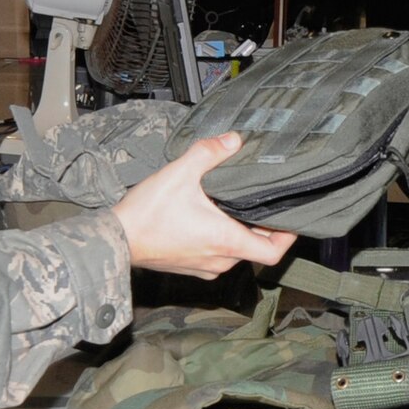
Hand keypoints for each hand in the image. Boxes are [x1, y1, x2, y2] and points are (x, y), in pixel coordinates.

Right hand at [113, 132, 296, 277]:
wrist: (115, 240)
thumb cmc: (147, 213)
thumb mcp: (181, 172)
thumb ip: (210, 152)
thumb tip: (234, 140)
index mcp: (226, 241)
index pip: (273, 252)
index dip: (288, 237)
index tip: (292, 221)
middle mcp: (220, 260)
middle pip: (256, 250)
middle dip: (263, 229)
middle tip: (264, 205)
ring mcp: (204, 267)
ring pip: (236, 254)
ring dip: (240, 235)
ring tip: (236, 210)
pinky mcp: (189, 268)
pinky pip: (216, 257)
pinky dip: (221, 242)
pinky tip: (210, 222)